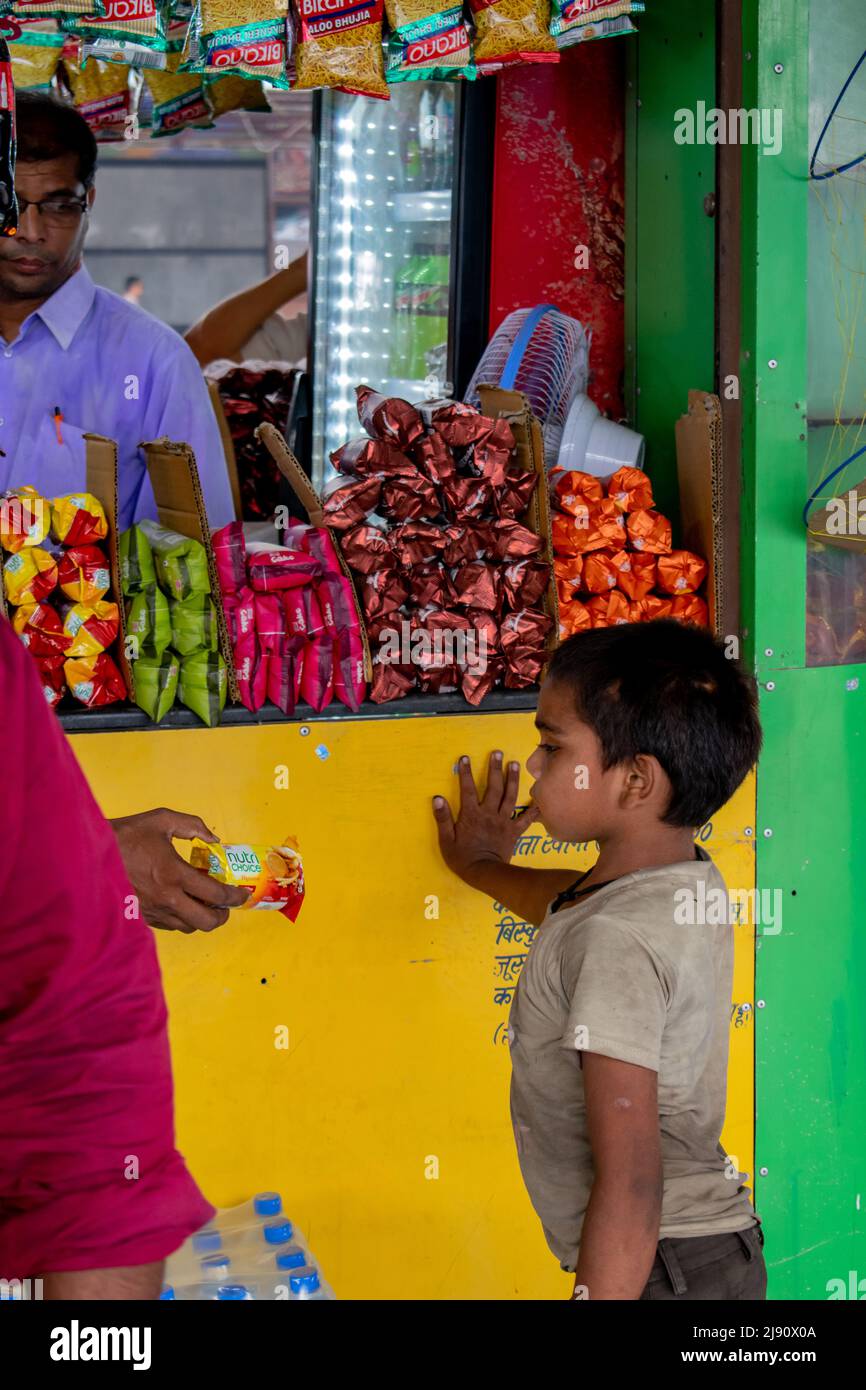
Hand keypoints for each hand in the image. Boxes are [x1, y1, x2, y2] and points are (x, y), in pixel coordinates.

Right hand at [110, 808, 249, 932]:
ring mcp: (153, 911)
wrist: (88, 855)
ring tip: (205, 905)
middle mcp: (166, 898)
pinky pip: (169, 926)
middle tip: (226, 906)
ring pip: (188, 927)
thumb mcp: (161, 820)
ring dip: (202, 918)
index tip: (241, 894)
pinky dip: (182, 919)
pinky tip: (182, 904)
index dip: (234, 897)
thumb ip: (192, 825)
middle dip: (222, 916)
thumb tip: (214, 839)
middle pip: (206, 921)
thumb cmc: (125, 835)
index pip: (215, 894)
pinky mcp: (141, 917)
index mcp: (174, 874)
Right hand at [432, 752, 538, 884]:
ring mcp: (504, 822)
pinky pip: (525, 819)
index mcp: (471, 814)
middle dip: (494, 769)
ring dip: (512, 779)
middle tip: (498, 753)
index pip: (467, 789)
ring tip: (514, 764)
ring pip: (510, 796)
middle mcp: (489, 813)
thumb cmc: (462, 858)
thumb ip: (443, 818)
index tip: (465, 758)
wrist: (485, 874)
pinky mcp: (514, 832)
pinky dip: (533, 810)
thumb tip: (437, 798)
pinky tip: (540, 800)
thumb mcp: (446, 840)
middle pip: (493, 787)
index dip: (466, 773)